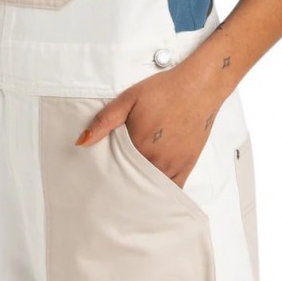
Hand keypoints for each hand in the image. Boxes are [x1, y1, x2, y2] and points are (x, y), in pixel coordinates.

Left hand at [74, 58, 227, 188]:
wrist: (199, 86)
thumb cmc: (164, 90)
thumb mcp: (129, 98)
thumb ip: (105, 121)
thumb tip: (82, 142)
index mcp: (139, 145)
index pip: (116, 170)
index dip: (106, 174)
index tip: (97, 180)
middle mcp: (157, 160)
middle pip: (132, 182)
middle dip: (121, 185)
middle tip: (109, 189)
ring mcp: (174, 165)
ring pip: (151, 188)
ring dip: (139, 190)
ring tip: (126, 191)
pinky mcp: (187, 166)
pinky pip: (173, 189)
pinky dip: (160, 193)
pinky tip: (151, 194)